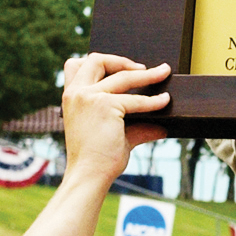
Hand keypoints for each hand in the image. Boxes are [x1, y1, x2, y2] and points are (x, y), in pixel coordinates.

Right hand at [61, 54, 170, 187]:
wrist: (89, 175)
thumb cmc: (97, 159)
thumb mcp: (115, 135)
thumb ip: (136, 127)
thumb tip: (161, 127)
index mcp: (71, 98)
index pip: (76, 66)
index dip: (98, 61)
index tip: (120, 68)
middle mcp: (76, 94)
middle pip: (96, 60)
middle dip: (120, 60)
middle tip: (142, 68)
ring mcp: (89, 97)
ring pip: (122, 75)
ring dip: (147, 74)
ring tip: (164, 73)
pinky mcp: (105, 106)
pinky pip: (136, 100)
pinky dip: (154, 100)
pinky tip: (165, 100)